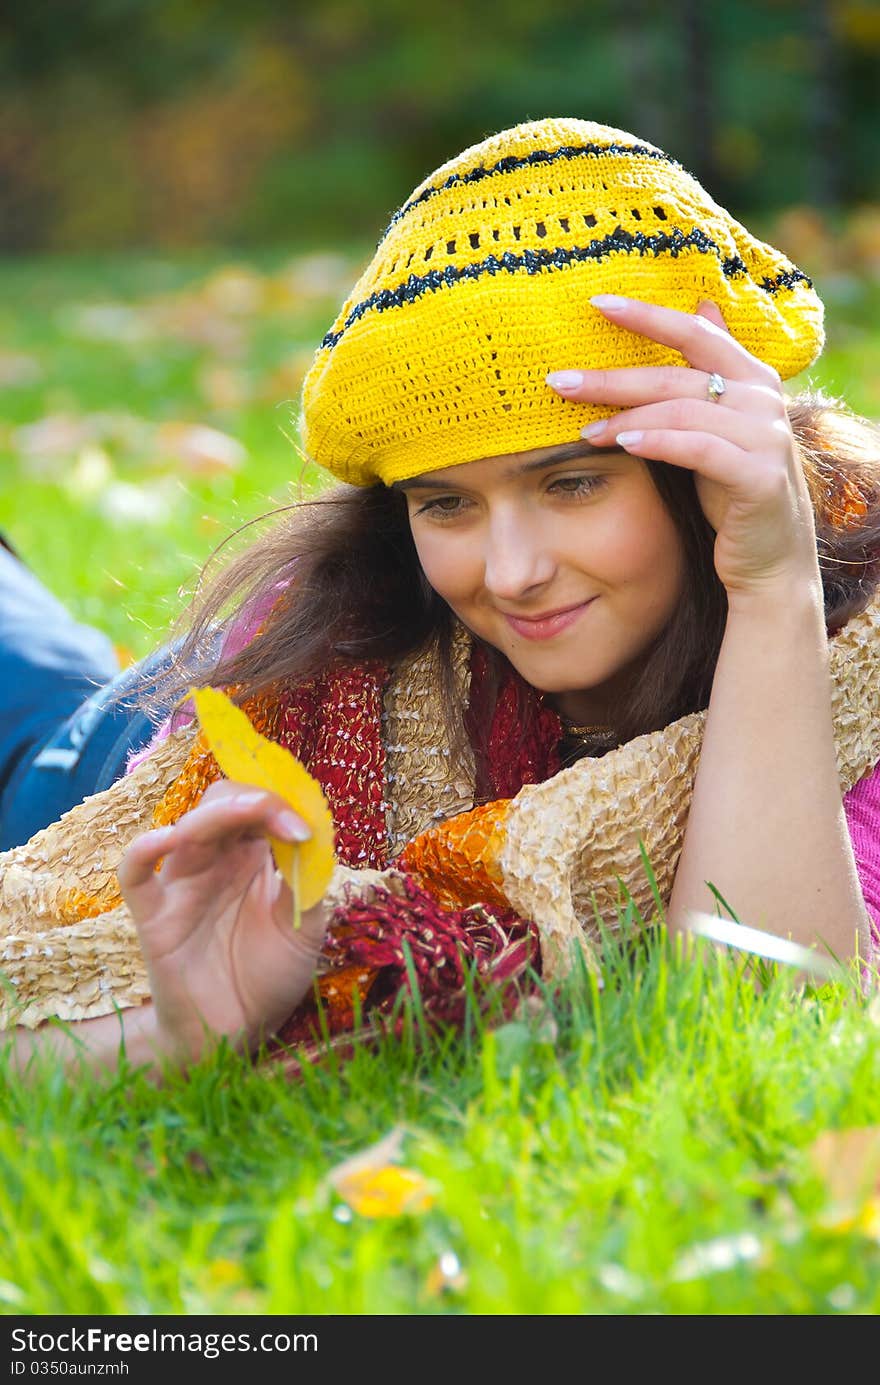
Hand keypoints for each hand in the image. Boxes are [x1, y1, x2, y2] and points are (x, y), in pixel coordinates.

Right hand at [116, 781, 328, 1062]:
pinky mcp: (154, 915)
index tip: (307, 829)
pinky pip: (135, 874)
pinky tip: (166, 840)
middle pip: (222, 803)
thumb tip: (310, 838)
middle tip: (287, 821)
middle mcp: (217, 862)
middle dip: (254, 800)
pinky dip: (143, 851)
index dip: (284, 806)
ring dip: (218, 813)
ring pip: (187, 828)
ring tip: (250, 811)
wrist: (236, 1032)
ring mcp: (183, 884)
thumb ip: (307, 885)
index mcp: (254, 857)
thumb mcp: (304, 929)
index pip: (260, 808)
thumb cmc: (270, 975)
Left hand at [547, 296, 821, 603]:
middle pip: (675, 375)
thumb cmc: (732, 490)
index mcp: (752, 377)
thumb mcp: (717, 425)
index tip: (595, 303)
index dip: (647, 314)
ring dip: (625, 418)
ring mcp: (766, 436)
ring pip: (682, 411)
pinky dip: (658, 442)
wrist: (769, 558)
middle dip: (612, 377)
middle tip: (558, 380)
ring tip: (583, 429)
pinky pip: (698, 449)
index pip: (694, 332)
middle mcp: (764, 398)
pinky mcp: (759, 476)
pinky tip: (623, 443)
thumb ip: (707, 373)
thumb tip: (702, 304)